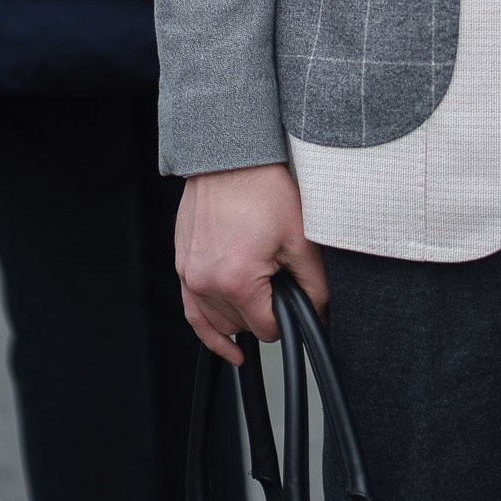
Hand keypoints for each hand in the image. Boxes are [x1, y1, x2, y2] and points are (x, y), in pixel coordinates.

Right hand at [175, 161, 327, 365]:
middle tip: (278, 276)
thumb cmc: (262, 187)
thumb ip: (313, 284)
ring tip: (259, 289)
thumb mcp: (300, 237)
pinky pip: (192, 313)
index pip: (267, 329)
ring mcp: (190, 276)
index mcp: (237, 281)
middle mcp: (207, 283)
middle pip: (243, 325)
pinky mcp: (183, 266)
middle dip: (265, 309)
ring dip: (242, 315)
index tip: (295, 300)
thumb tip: (318, 312)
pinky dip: (209, 332)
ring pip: (220, 322)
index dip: (288, 318)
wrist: (231, 158)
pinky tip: (226, 343)